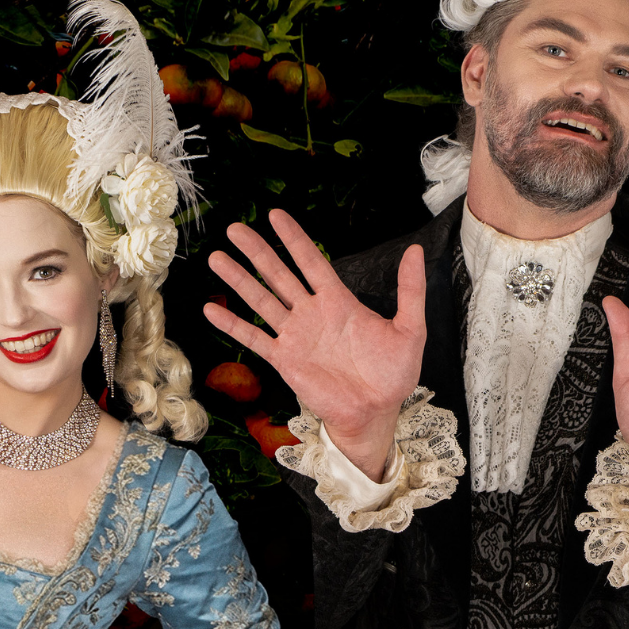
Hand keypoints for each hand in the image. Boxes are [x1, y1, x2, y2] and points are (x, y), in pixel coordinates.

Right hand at [204, 209, 426, 479]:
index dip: (294, 238)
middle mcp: (312, 313)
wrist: (377, 412)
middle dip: (257, 251)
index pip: (311, 261)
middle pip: (279, 274)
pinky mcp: (285, 360)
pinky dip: (232, 325)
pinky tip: (211, 309)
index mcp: (339, 301)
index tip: (275, 215)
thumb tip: (416, 250)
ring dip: (239, 280)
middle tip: (235, 228)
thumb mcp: (410, 329)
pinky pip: (254, 339)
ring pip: (261, 301)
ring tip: (217, 258)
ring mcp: (295, 336)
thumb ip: (411, 290)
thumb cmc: (393, 373)